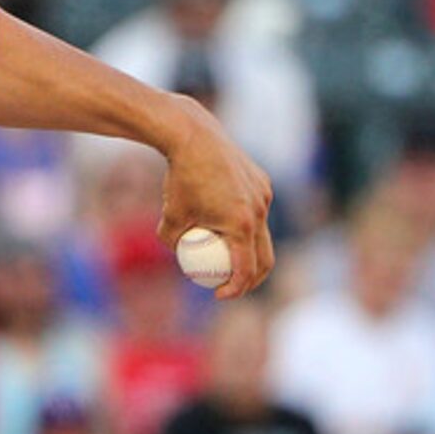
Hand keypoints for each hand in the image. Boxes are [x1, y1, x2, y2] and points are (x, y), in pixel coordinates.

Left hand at [158, 99, 274, 299]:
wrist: (195, 139)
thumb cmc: (180, 179)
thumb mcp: (170, 218)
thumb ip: (173, 242)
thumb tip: (179, 257)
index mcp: (241, 224)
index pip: (246, 268)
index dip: (236, 288)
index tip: (220, 295)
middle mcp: (259, 211)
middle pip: (265, 258)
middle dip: (252, 279)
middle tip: (232, 286)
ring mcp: (264, 196)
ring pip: (262, 233)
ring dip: (249, 250)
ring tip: (226, 256)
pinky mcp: (263, 183)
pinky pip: (257, 211)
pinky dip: (246, 224)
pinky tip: (224, 221)